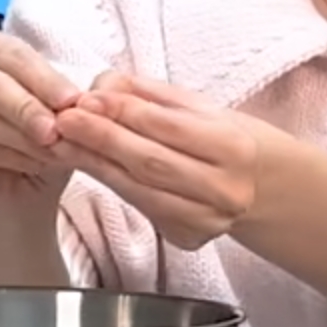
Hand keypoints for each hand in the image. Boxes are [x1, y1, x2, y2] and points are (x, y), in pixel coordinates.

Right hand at [0, 32, 85, 204]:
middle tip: (53, 131)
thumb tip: (93, 97)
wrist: (27, 185)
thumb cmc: (47, 138)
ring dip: (19, 138)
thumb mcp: (70, 116)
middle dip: (23, 107)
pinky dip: (6, 158)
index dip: (43, 78)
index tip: (71, 101)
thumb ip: (78, 103)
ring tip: (52, 153)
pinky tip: (32, 165)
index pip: (14, 55)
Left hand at [50, 71, 265, 248]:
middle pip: (150, 162)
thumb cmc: (224, 139)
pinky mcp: (189, 239)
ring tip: (63, 143)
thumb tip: (98, 88)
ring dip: (95, 166)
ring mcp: (208, 220)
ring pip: (140, 191)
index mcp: (233, 146)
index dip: (123, 112)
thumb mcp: (199, 107)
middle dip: (101, 139)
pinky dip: (111, 186)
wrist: (264, 187)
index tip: (85, 99)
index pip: (167, 126)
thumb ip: (147, 95)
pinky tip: (87, 166)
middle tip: (63, 120)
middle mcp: (225, 189)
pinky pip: (142, 209)